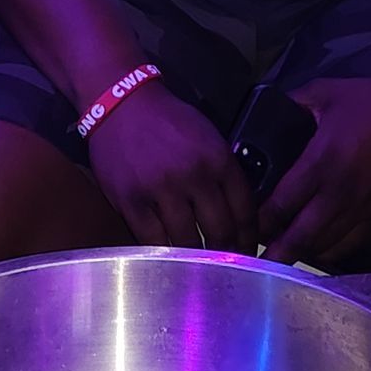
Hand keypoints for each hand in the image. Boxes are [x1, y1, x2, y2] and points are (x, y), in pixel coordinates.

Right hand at [86, 85, 256, 253]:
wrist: (120, 102)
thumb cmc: (167, 120)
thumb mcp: (208, 136)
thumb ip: (224, 171)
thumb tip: (239, 212)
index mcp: (218, 158)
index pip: (244, 210)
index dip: (250, 238)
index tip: (248, 252)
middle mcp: (193, 175)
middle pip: (220, 231)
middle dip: (226, 254)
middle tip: (226, 266)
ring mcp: (161, 190)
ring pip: (188, 243)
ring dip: (196, 260)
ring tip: (199, 268)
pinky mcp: (131, 202)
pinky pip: (153, 241)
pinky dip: (164, 254)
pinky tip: (169, 259)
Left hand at [260, 70, 370, 266]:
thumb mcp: (326, 91)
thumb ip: (294, 103)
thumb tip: (269, 113)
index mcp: (322, 161)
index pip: (282, 204)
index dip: (261, 222)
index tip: (248, 228)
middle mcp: (342, 193)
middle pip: (302, 237)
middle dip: (278, 251)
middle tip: (261, 258)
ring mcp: (366, 210)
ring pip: (328, 248)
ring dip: (305, 253)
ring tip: (288, 253)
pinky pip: (354, 247)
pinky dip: (334, 252)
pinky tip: (323, 248)